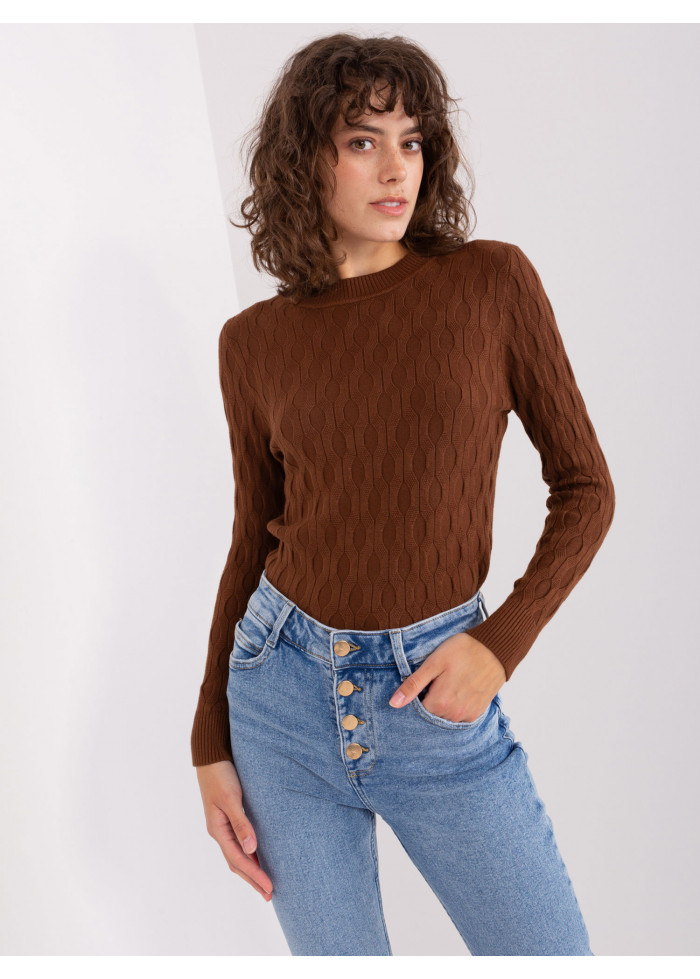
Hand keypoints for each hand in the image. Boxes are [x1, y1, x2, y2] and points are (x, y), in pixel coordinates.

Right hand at [196, 759, 272, 900]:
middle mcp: (219, 831)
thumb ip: (241, 824)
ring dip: (251, 869)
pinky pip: (239, 843)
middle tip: (269, 894)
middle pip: (237, 863)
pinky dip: (249, 854)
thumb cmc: (221, 775)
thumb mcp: (231, 799)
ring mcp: (223, 825)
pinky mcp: (229, 817)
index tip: (269, 888)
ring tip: (265, 883)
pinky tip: (258, 856)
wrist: (211, 756)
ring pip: (237, 855)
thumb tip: (251, 850)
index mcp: (218, 830)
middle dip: (253, 879)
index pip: (238, 860)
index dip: (254, 875)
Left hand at [389, 631, 505, 722]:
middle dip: (430, 700)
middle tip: (439, 680)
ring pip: (445, 716)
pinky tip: (460, 689)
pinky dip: (456, 706)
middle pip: (432, 714)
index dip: (419, 694)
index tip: (426, 681)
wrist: (495, 648)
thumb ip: (413, 685)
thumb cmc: (462, 651)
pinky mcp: (478, 712)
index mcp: (439, 703)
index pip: (417, 709)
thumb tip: (393, 703)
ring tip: (450, 683)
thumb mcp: (433, 663)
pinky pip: (460, 716)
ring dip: (443, 704)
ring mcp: (468, 715)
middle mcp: (454, 714)